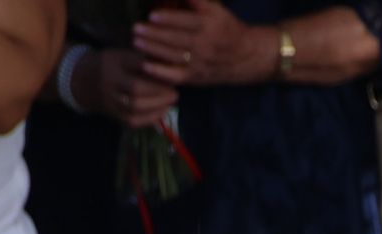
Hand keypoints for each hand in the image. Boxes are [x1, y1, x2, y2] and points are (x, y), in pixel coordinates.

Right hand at [76, 48, 178, 127]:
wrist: (83, 81)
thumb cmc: (110, 65)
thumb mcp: (122, 54)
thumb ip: (142, 59)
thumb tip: (171, 63)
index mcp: (113, 61)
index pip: (136, 63)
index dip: (156, 68)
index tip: (171, 70)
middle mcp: (109, 80)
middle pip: (136, 87)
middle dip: (159, 91)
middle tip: (174, 92)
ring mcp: (109, 99)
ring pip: (135, 106)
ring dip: (157, 106)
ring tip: (170, 102)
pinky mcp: (112, 114)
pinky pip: (132, 120)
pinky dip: (149, 118)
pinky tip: (161, 113)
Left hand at [132, 0, 266, 85]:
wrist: (244, 58)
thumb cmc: (226, 29)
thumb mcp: (217, 11)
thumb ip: (197, 2)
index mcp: (211, 26)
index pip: (187, 22)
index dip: (169, 19)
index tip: (152, 15)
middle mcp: (205, 46)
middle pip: (177, 40)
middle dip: (155, 34)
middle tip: (137, 28)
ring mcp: (200, 63)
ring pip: (173, 56)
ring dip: (153, 49)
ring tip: (137, 42)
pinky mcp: (195, 77)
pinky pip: (176, 75)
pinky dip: (160, 72)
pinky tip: (146, 66)